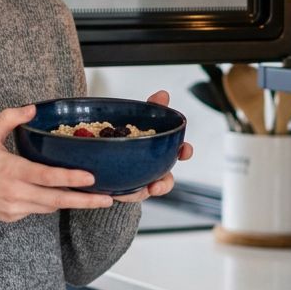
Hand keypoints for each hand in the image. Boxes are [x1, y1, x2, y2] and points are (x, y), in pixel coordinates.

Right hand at [0, 104, 114, 222]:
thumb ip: (10, 118)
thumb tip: (32, 108)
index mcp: (11, 171)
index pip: (47, 177)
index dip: (70, 178)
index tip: (90, 178)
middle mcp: (15, 193)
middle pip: (56, 200)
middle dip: (84, 201)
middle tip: (107, 199)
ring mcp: (14, 208)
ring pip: (49, 207)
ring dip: (69, 202)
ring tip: (93, 197)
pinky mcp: (11, 217)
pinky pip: (36, 210)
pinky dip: (48, 203)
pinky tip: (57, 195)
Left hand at [112, 89, 192, 203]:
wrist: (105, 151)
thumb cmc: (129, 135)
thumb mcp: (139, 118)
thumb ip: (152, 108)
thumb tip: (163, 94)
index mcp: (162, 152)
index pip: (179, 153)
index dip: (185, 151)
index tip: (185, 149)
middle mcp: (154, 170)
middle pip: (165, 181)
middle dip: (163, 185)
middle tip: (156, 186)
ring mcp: (140, 183)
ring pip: (144, 193)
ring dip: (140, 193)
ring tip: (133, 192)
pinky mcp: (124, 191)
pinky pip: (124, 195)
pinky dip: (122, 194)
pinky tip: (115, 191)